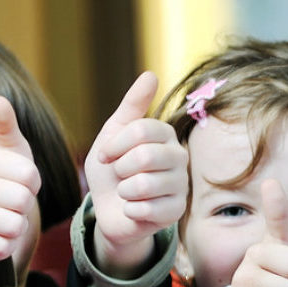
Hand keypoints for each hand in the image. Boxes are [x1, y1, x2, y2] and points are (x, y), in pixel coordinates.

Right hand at [0, 96, 39, 286]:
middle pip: (21, 201)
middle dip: (23, 209)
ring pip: (13, 226)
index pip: (29, 175)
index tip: (18, 184)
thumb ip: (7, 130)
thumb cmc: (1, 185)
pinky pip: (2, 247)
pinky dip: (4, 247)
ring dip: (14, 229)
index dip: (33, 185)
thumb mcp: (10, 156)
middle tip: (8, 206)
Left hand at [86, 72, 188, 276]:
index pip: (143, 129)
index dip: (115, 144)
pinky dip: (129, 210)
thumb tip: (150, 74)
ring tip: (127, 192)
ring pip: (144, 184)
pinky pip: (146, 208)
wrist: (110, 209)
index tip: (106, 154)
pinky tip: (133, 208)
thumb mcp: (114, 134)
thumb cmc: (112, 169)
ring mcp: (181, 185)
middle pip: (145, 156)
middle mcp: (180, 158)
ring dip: (123, 191)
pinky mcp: (177, 212)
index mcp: (165, 136)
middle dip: (119, 168)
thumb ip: (132, 106)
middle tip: (119, 175)